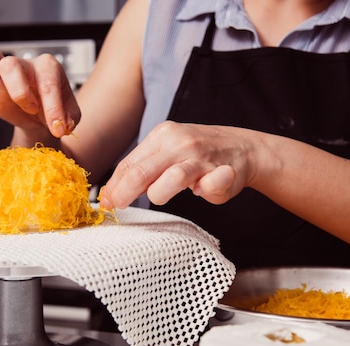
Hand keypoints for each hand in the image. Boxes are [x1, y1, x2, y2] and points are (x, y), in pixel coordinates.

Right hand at [0, 41, 80, 144]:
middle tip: (31, 110)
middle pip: (11, 65)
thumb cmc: (55, 111)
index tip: (57, 128)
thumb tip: (61, 125)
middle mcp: (26, 63)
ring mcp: (4, 67)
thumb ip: (68, 119)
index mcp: (49, 68)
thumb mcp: (70, 117)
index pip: (48, 84)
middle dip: (19, 92)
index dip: (53, 109)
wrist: (40, 119)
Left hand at [100, 121, 262, 208]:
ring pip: (173, 178)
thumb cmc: (199, 154)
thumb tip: (112, 194)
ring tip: (161, 197)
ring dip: (160, 194)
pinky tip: (203, 190)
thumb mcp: (167, 152)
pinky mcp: (225, 171)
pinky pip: (213, 183)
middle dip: (125, 193)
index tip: (107, 201)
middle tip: (119, 206)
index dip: (115, 185)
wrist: (242, 147)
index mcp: (162, 135)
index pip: (130, 163)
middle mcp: (180, 142)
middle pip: (142, 172)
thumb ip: (143, 170)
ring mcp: (203, 157)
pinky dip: (208, 190)